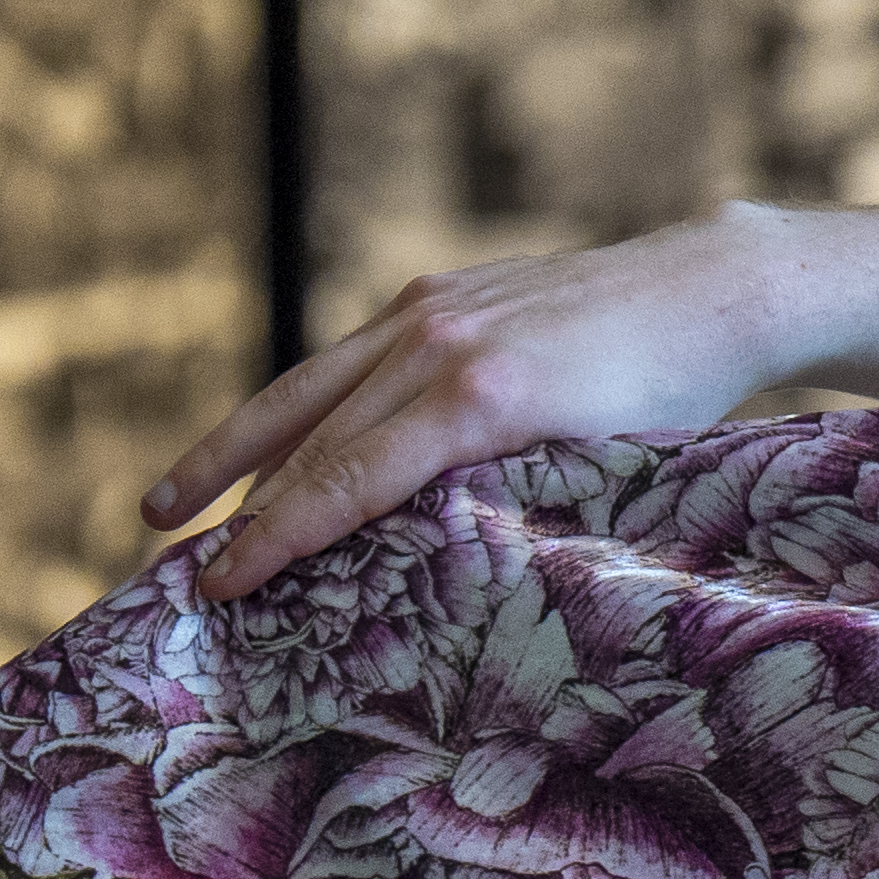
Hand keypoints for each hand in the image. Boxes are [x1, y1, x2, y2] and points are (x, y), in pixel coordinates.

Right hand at [143, 208, 798, 603]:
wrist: (708, 293)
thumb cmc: (674, 402)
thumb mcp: (600, 469)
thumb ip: (512, 508)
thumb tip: (421, 571)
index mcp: (480, 397)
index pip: (348, 480)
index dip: (275, 539)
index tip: (219, 586)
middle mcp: (438, 341)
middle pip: (311, 439)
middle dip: (237, 508)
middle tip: (176, 569)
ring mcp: (431, 308)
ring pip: (308, 390)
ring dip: (236, 451)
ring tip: (170, 504)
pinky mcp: (436, 292)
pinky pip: (347, 361)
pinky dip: (300, 410)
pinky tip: (267, 453)